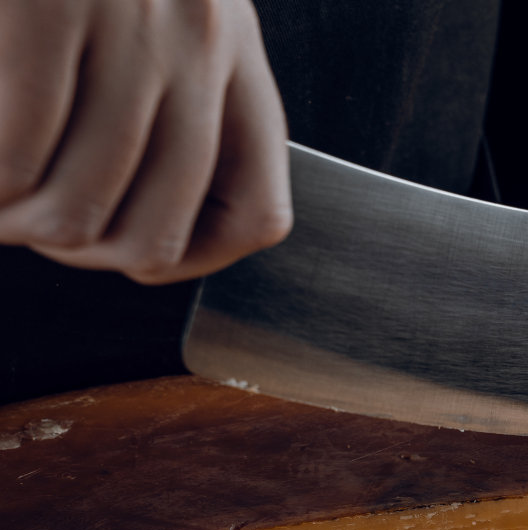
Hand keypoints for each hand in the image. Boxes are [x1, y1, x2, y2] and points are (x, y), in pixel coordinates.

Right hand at [0, 0, 291, 284]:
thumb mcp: (170, 10)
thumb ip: (176, 98)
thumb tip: (145, 231)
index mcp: (234, 60)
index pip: (258, 216)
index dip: (195, 261)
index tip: (130, 252)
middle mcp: (199, 49)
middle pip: (156, 231)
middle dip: (79, 253)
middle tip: (28, 229)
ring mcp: (128, 26)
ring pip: (81, 206)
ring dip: (17, 226)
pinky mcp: (48, 4)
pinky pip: (18, 150)